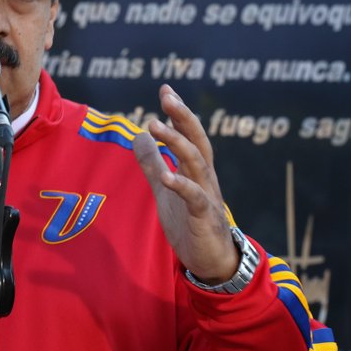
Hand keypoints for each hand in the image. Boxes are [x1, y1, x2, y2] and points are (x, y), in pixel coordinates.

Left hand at [133, 84, 238, 284]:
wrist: (213, 261)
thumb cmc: (191, 223)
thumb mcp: (166, 188)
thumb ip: (152, 163)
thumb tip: (138, 135)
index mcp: (196, 169)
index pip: (190, 134)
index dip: (178, 112)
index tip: (166, 89)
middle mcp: (205, 177)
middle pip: (198, 140)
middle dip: (183, 117)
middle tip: (167, 97)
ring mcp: (207, 196)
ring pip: (196, 162)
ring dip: (177, 142)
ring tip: (155, 125)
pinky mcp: (205, 217)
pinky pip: (195, 198)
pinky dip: (182, 185)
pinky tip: (167, 176)